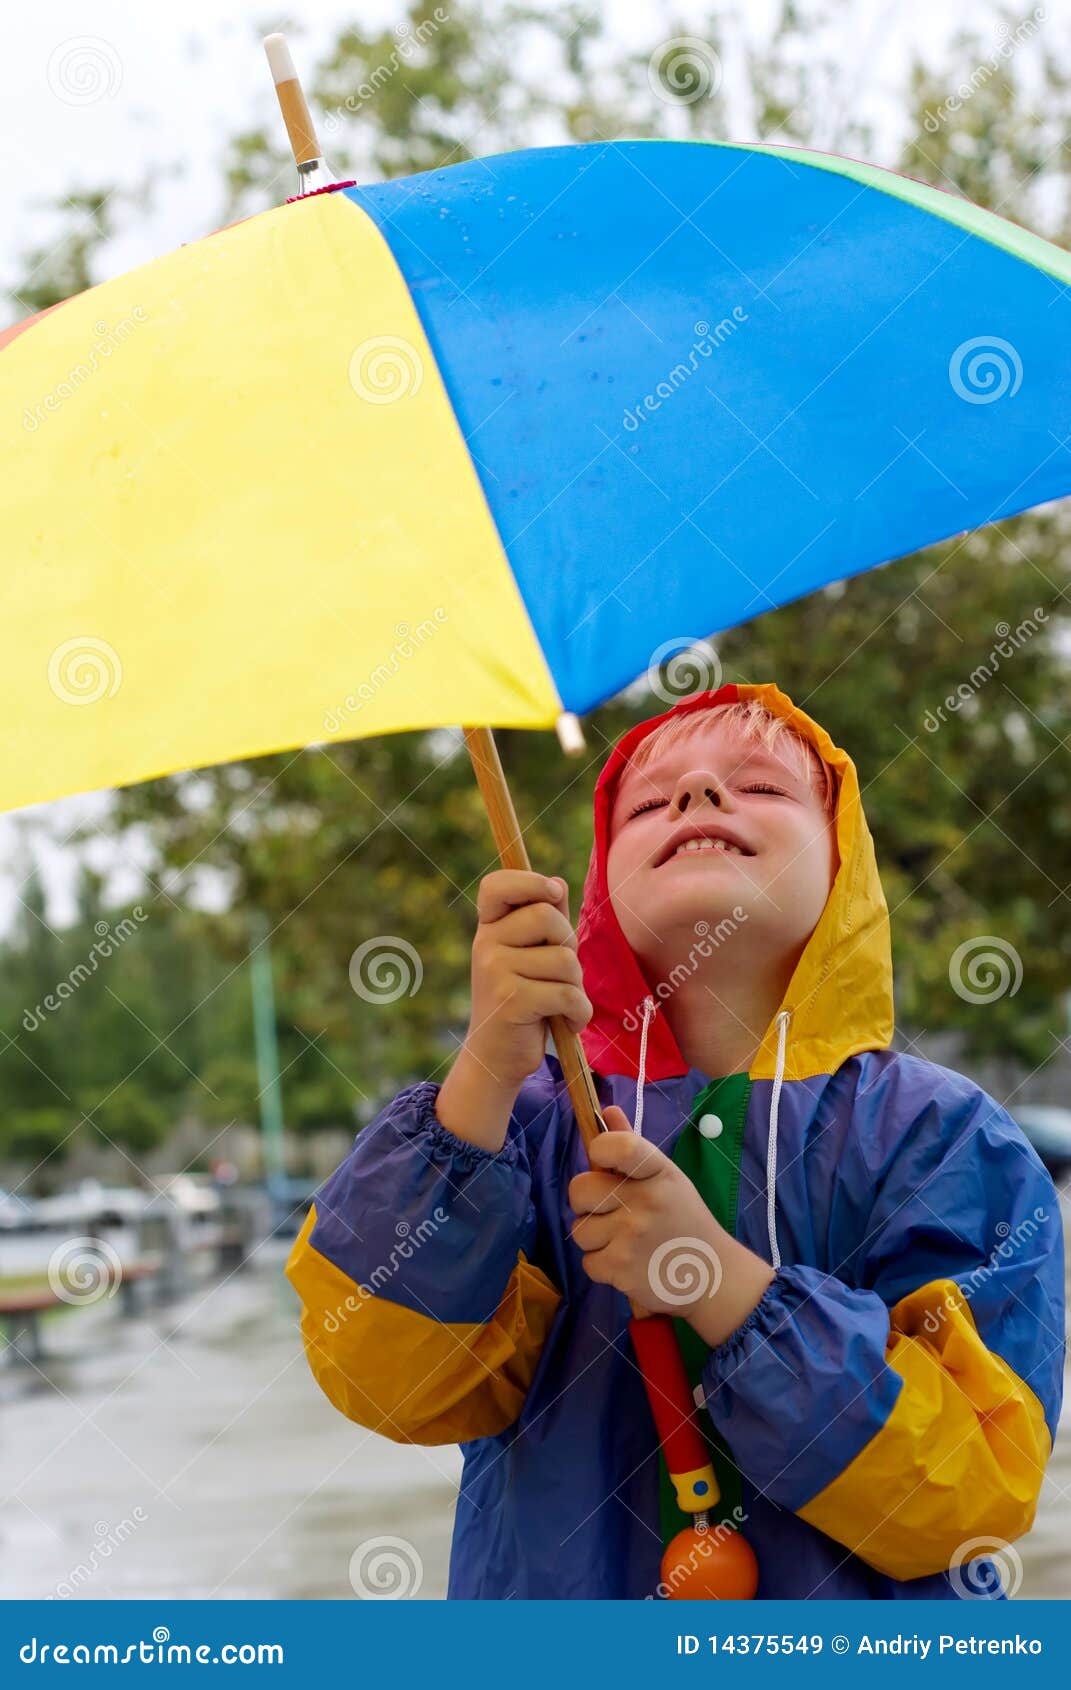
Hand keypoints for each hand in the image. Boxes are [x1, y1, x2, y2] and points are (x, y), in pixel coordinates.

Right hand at [464, 869, 591, 1090]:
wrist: (496, 1058)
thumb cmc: (522, 1001)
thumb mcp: (529, 956)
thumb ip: (544, 919)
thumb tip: (557, 883)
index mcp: (489, 928)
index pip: (496, 884)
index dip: (529, 881)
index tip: (553, 895)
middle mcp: (486, 944)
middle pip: (547, 916)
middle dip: (569, 945)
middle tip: (561, 973)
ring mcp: (495, 972)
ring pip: (565, 959)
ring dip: (577, 986)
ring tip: (561, 1003)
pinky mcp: (511, 1001)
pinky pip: (567, 994)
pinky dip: (579, 1013)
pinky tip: (567, 1023)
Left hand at [568, 1106, 774, 1342]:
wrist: (713, 1276)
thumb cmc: (684, 1220)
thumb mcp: (666, 1178)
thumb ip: (631, 1146)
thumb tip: (606, 1110)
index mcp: (659, 1173)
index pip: (618, 1147)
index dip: (599, 1150)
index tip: (602, 1163)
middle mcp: (645, 1201)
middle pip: (579, 1189)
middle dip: (587, 1202)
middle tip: (610, 1211)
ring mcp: (632, 1236)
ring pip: (579, 1230)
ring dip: (595, 1238)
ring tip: (624, 1241)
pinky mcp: (622, 1269)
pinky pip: (587, 1262)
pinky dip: (602, 1266)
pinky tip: (628, 1263)